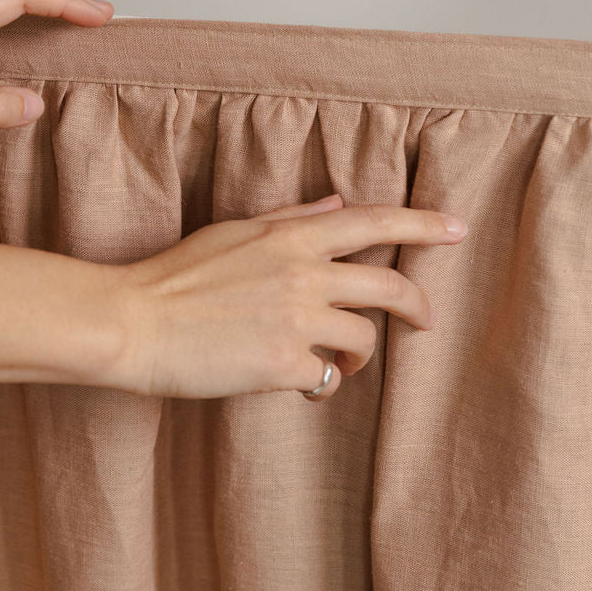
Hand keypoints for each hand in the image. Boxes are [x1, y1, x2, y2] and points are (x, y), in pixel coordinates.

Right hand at [111, 194, 467, 398]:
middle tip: (424, 322)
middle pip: (390, 285)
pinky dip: (322, 385)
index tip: (457, 227)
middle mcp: (303, 273)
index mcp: (291, 236)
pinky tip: (299, 386)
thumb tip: (336, 204)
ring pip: (364, 340)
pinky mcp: (284, 365)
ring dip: (359, 356)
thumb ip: (290, 220)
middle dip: (417, 306)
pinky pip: (329, 378)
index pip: (373, 220)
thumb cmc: (176, 276)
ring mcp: (297, 319)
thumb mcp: (235, 233)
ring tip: (337, 365)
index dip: (423, 222)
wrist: (134, 323)